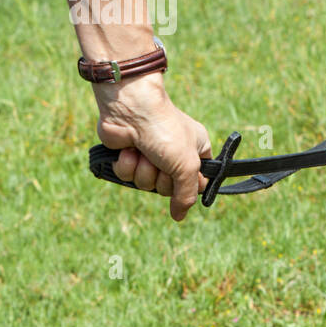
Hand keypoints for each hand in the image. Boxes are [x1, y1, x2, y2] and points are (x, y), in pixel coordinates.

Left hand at [93, 74, 210, 220]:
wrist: (131, 110)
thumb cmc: (165, 131)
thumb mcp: (187, 166)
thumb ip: (186, 195)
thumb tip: (179, 216)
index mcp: (196, 151)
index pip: (198, 182)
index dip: (189, 184)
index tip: (184, 177)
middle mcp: (174, 155)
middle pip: (169, 188)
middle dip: (162, 178)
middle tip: (162, 161)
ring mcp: (150, 156)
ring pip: (146, 184)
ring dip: (144, 171)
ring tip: (144, 152)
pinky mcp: (129, 155)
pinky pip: (127, 176)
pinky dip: (127, 165)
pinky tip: (129, 150)